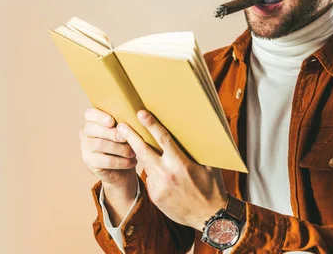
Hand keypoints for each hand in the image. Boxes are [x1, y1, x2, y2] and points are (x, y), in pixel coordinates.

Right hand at [79, 108, 137, 187]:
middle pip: (92, 129)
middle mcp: (86, 133)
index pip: (89, 114)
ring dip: (120, 149)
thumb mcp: (125, 130)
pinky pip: (106, 161)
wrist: (122, 168)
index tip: (112, 122)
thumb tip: (135, 117)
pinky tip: (132, 162)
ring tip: (133, 152)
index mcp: (93, 120)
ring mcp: (85, 148)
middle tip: (125, 138)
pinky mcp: (90, 162)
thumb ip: (124, 123)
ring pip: (101, 144)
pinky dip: (122, 161)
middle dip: (111, 133)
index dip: (99, 116)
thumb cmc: (125, 143)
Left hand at [116, 110, 227, 230]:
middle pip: (143, 151)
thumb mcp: (211, 166)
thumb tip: (202, 128)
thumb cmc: (212, 187)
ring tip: (138, 146)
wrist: (209, 218)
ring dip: (141, 155)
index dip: (151, 125)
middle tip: (120, 125)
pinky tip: (163, 175)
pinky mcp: (154, 196)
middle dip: (130, 136)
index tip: (141, 114)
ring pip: (146, 164)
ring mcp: (158, 187)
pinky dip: (154, 173)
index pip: (163, 139)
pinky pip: (150, 179)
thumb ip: (201, 148)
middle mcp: (167, 174)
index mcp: (181, 164)